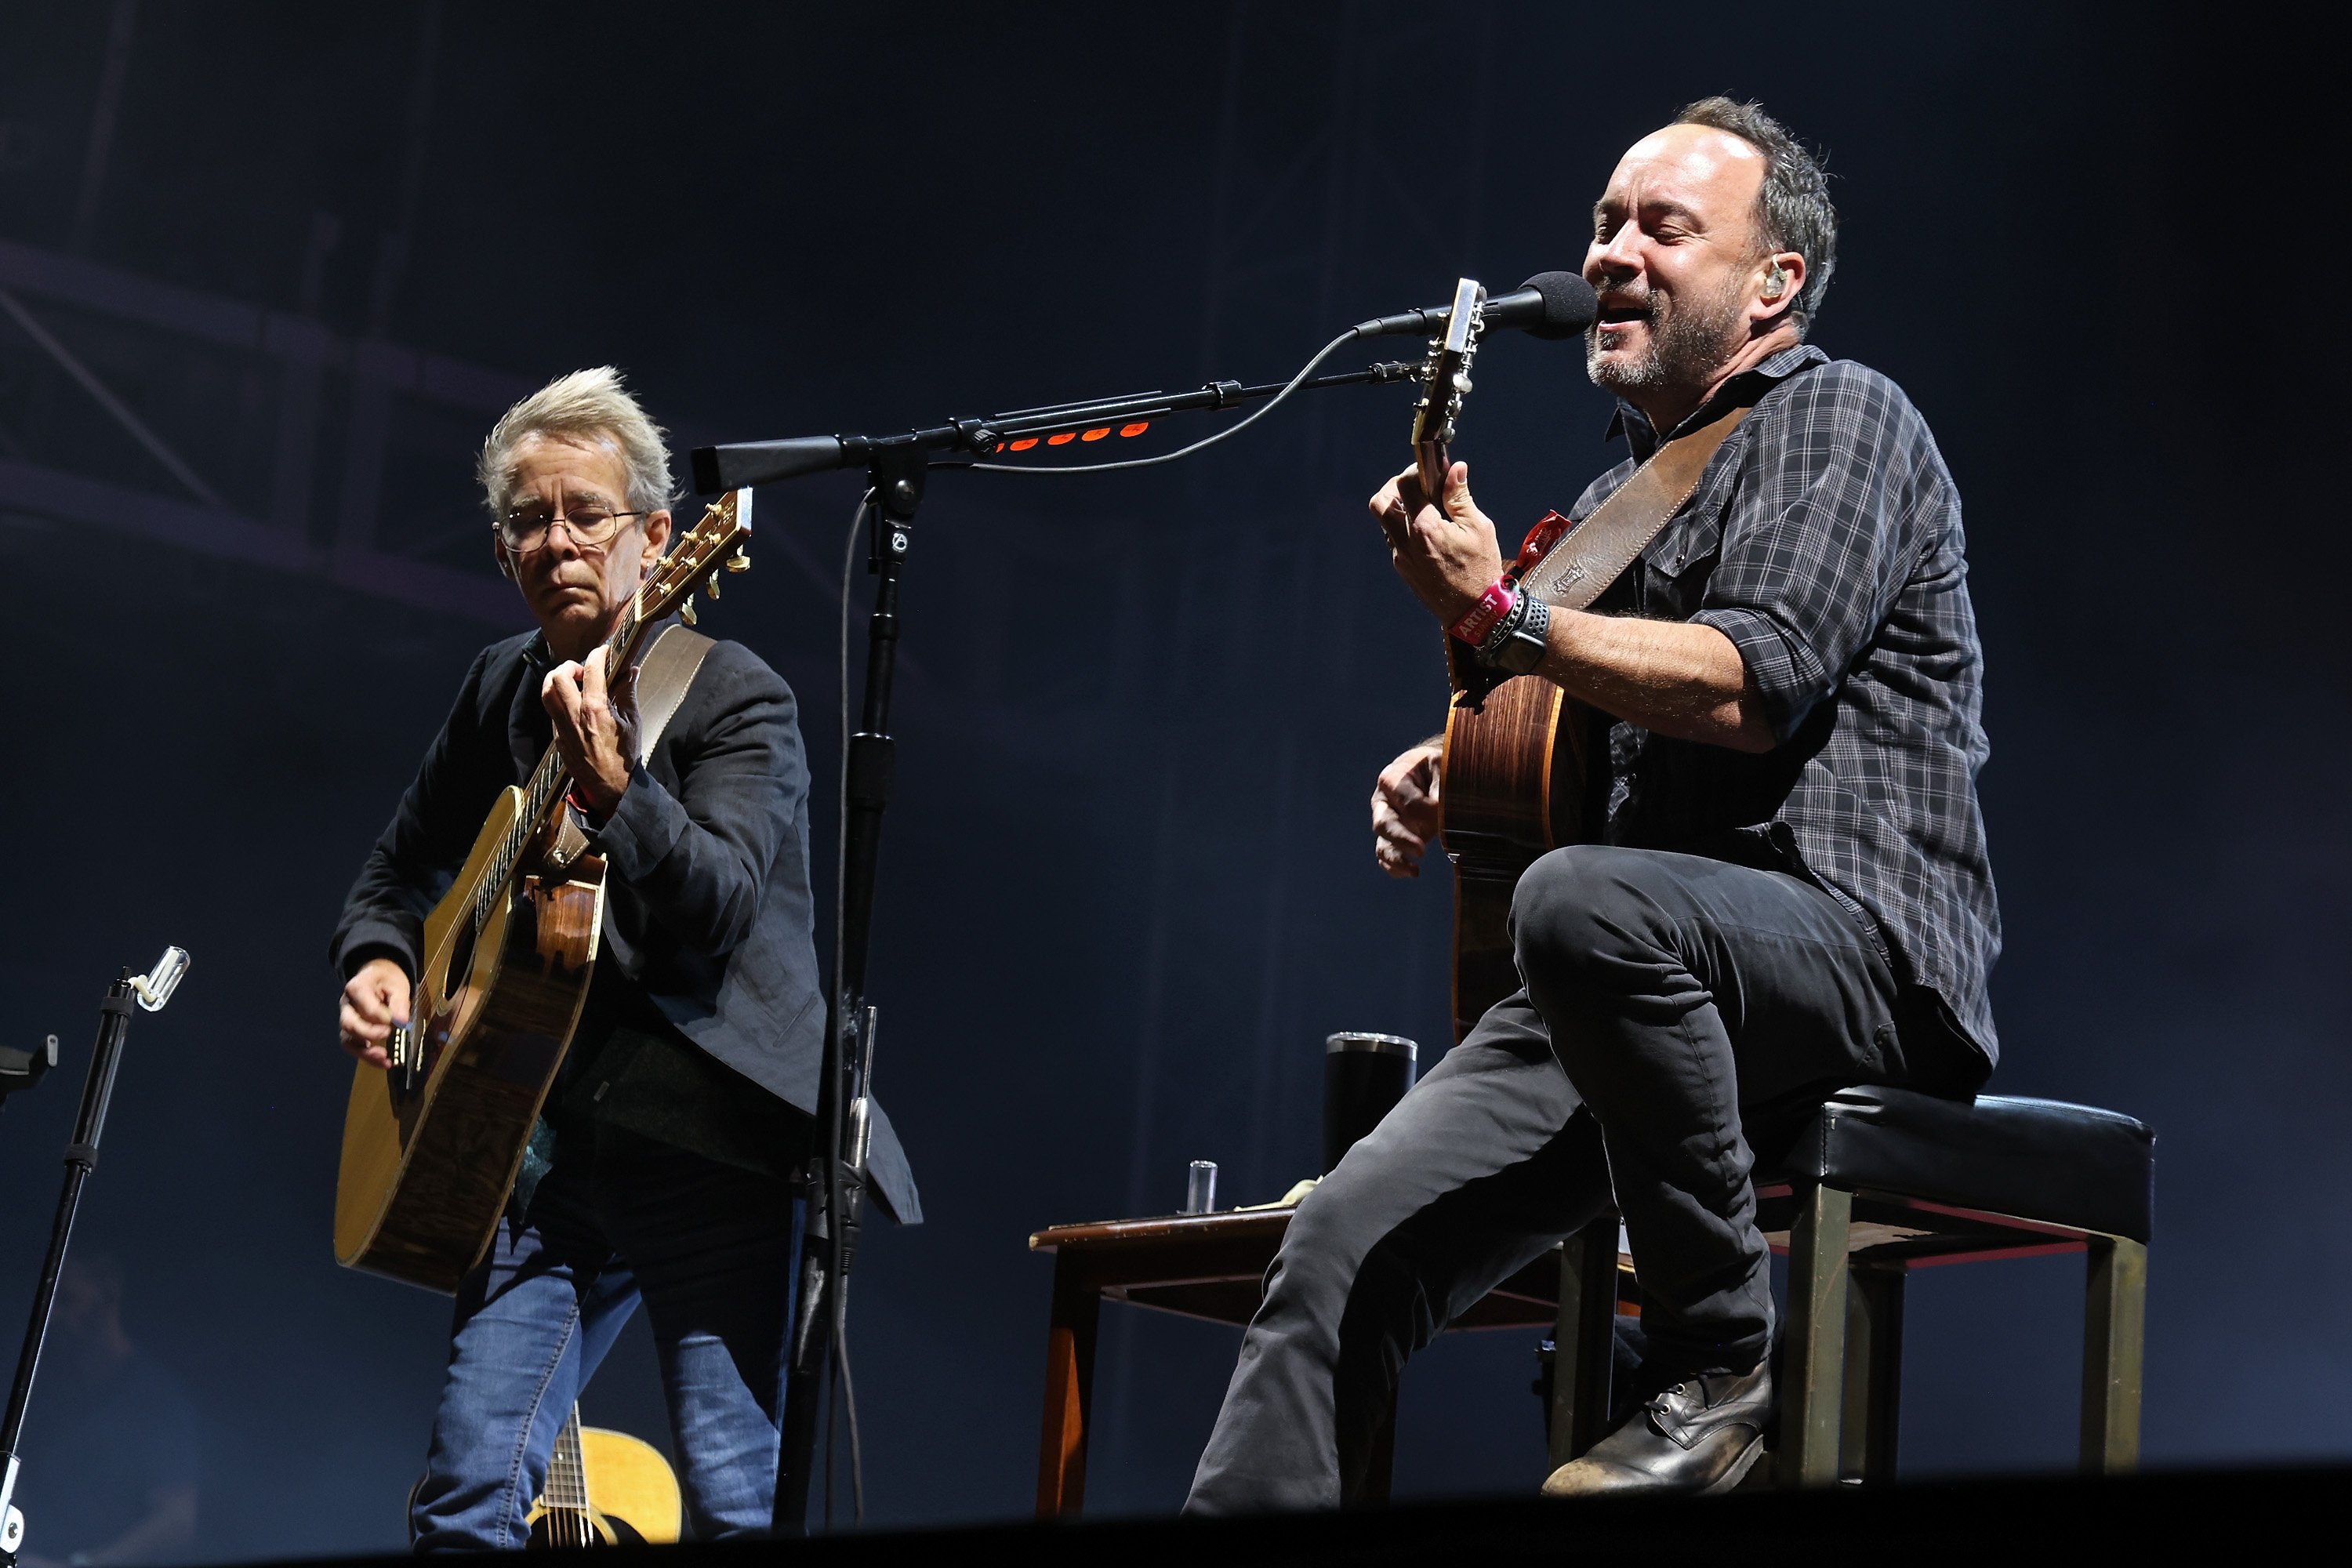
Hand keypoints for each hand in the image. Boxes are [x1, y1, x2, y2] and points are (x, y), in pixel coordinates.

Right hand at [339, 957, 411, 1069]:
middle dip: (369, 1034)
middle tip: (388, 1035)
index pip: (366, 1007)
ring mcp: (346, 1018)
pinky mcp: (351, 1031)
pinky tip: (382, 1062)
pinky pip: (353, 1046)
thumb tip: (402, 1022)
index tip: (398, 1022)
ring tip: (385, 1059)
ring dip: (365, 1052)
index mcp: (357, 988)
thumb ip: (400, 1002)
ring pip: (348, 1039)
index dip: (382, 1017)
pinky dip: (366, 1056)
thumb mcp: (398, 984)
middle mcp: (347, 1005)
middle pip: (349, 1024)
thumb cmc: (387, 980)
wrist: (376, 977)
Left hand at [542, 653, 639, 818]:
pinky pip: (551, 709)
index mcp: (595, 710)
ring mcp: (562, 726)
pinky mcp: (557, 736)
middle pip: (557, 676)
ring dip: (557, 680)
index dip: (598, 654)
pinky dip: (559, 699)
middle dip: (570, 666)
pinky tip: (574, 703)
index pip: (591, 670)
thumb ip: (628, 693)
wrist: (610, 787)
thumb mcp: (633, 722)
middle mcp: (574, 715)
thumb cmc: (624, 756)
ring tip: (574, 683)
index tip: (605, 651)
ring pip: (547, 692)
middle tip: (584, 671)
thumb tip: (631, 671)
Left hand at [1370, 459, 1503, 623]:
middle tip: (1415, 485)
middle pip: (1380, 502)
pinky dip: (1406, 529)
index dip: (1417, 471)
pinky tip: (1428, 532)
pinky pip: (1395, 541)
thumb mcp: (1478, 527)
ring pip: (1386, 522)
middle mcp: (1405, 542)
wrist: (1475, 611)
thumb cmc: (1481, 568)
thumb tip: (1456, 468)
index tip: (1431, 469)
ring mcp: (1401, 557)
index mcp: (1424, 528)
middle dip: (1394, 487)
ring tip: (1425, 508)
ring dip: (1399, 509)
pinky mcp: (1403, 568)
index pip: (1406, 485)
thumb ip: (1460, 497)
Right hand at [1371, 740, 1444, 879]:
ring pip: (1382, 844)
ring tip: (1415, 871)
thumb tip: (1441, 812)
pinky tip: (1412, 873)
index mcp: (1392, 779)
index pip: (1409, 803)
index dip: (1429, 812)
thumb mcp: (1441, 764)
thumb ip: (1441, 783)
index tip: (1448, 813)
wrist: (1432, 770)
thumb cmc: (1437, 766)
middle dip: (1402, 839)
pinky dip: (1395, 868)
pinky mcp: (1392, 837)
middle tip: (1422, 851)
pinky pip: (1386, 856)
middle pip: (1384, 824)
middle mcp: (1384, 802)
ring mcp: (1387, 821)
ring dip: (1397, 859)